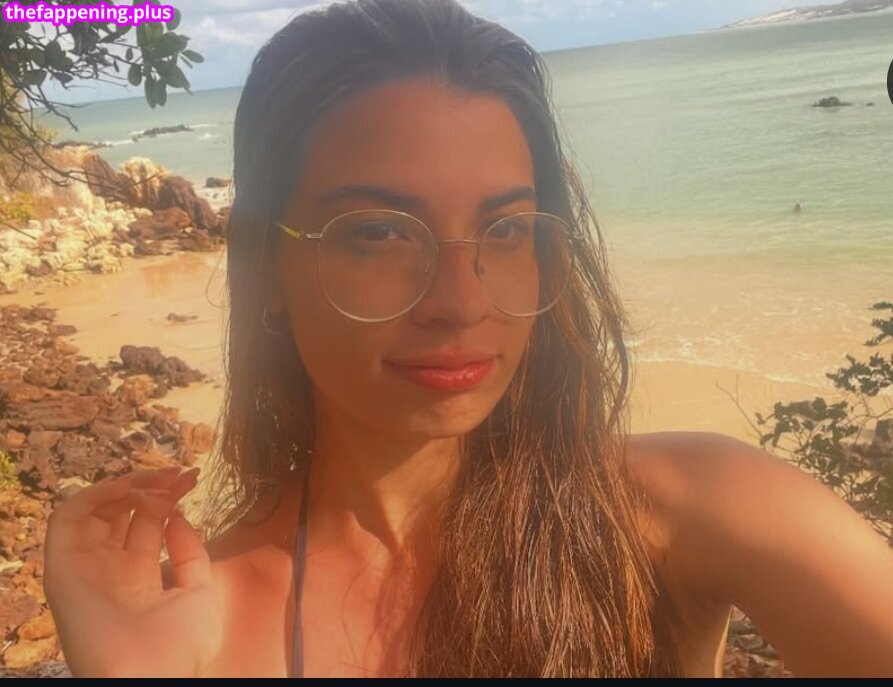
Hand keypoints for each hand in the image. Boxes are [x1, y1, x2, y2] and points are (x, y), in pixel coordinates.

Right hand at [43, 467, 224, 676]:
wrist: (151, 676)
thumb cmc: (179, 647)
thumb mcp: (200, 591)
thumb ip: (190, 552)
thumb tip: (178, 517)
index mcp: (138, 578)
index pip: (148, 524)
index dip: (169, 497)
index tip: (192, 477)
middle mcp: (109, 570)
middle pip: (123, 512)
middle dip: (151, 485)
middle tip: (178, 473)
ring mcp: (86, 567)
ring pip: (94, 509)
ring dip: (126, 485)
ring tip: (158, 480)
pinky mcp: (62, 567)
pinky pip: (67, 518)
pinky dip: (95, 494)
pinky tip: (128, 488)